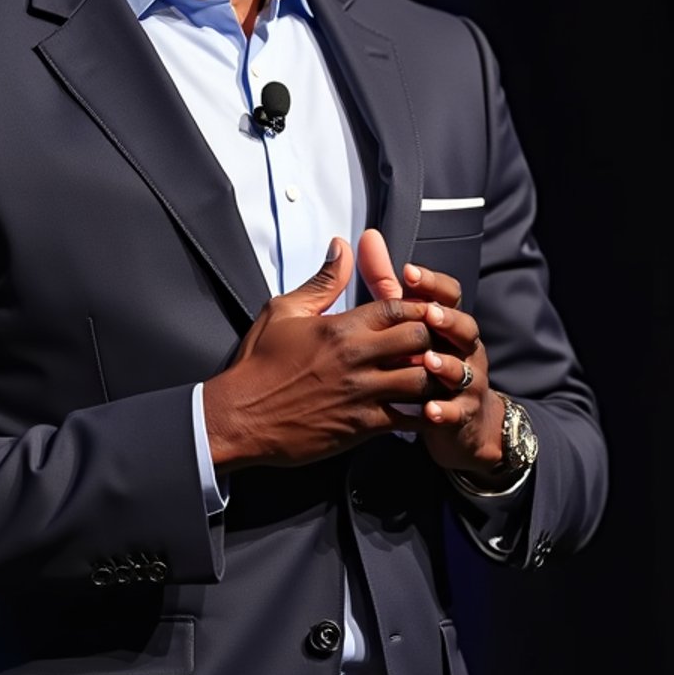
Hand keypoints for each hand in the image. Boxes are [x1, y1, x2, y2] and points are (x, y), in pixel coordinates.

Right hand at [203, 236, 444, 471]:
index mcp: (340, 328)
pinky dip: (422, 413)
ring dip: (432, 376)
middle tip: (432, 342)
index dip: (417, 306)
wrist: (241, 416)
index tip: (422, 311)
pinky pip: (409, 418)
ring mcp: (362, 394)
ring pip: (422, 380)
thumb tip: (342, 247)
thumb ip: (322, 282)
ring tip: (433, 374)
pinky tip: (421, 408)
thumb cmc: (258, 364)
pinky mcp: (362, 427)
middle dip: (431, 338)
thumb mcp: (283, 311)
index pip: (397, 307)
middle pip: (419, 339)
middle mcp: (356, 358)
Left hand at [358, 229, 505, 480]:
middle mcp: (461, 347)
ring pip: (464, 368)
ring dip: (448, 365)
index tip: (407, 271)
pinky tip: (430, 410)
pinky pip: (458, 412)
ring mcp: (466, 381)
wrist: (459, 418)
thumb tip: (366, 237)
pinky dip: (446, 411)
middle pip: (464, 326)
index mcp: (445, 320)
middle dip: (447, 319)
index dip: (430, 281)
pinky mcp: (463, 414)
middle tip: (428, 314)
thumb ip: (385, 284)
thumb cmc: (422, 360)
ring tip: (429, 362)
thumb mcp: (402, 322)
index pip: (447, 293)